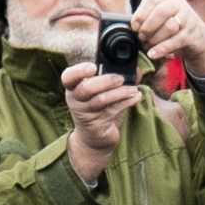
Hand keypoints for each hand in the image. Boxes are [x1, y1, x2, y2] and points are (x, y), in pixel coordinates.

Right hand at [59, 55, 142, 180]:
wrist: (95, 137)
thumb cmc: (99, 108)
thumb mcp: (103, 91)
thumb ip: (117, 78)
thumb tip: (136, 70)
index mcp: (74, 87)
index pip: (68, 77)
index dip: (79, 71)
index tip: (93, 67)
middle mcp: (75, 100)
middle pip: (86, 89)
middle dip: (106, 81)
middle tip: (121, 79)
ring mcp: (85, 113)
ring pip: (100, 100)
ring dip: (120, 93)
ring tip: (133, 89)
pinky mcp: (96, 125)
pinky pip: (112, 111)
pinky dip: (126, 102)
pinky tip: (136, 97)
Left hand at [129, 0, 204, 82]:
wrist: (196, 36)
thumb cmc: (170, 23)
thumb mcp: (158, 14)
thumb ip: (145, 15)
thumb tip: (131, 26)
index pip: (151, 0)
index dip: (140, 15)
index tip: (134, 27)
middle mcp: (179, 2)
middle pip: (161, 12)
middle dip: (148, 27)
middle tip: (141, 37)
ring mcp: (187, 18)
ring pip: (169, 26)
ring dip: (155, 39)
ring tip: (148, 45)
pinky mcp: (192, 33)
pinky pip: (175, 41)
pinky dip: (162, 49)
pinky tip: (153, 54)